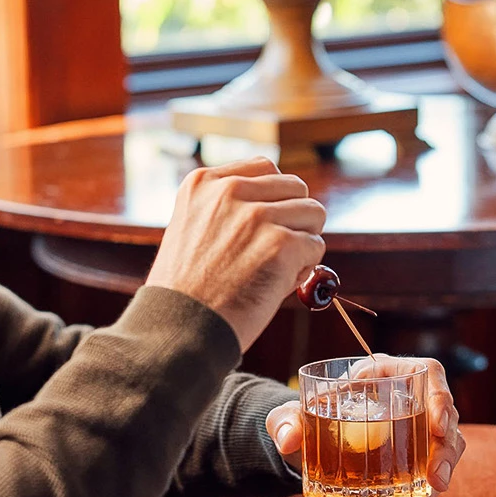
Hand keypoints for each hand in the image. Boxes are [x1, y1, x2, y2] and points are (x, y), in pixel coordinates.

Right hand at [146, 157, 326, 351]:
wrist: (179, 328)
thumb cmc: (186, 290)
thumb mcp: (190, 228)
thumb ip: (226, 209)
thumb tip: (282, 207)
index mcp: (203, 182)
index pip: (265, 168)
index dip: (275, 198)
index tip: (266, 225)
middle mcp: (230, 191)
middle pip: (296, 187)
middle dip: (294, 219)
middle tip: (274, 252)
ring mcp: (257, 216)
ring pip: (313, 214)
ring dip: (303, 241)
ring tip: (275, 268)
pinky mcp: (280, 244)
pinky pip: (316, 247)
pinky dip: (305, 268)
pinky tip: (278, 284)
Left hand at [266, 353, 465, 496]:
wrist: (309, 440)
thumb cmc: (307, 415)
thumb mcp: (291, 414)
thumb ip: (285, 420)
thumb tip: (286, 440)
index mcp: (386, 372)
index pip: (428, 372)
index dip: (440, 396)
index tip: (438, 425)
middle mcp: (409, 397)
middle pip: (445, 416)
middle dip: (446, 450)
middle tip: (436, 478)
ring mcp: (416, 427)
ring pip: (445, 446)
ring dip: (441, 474)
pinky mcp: (415, 454)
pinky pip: (430, 469)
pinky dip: (423, 492)